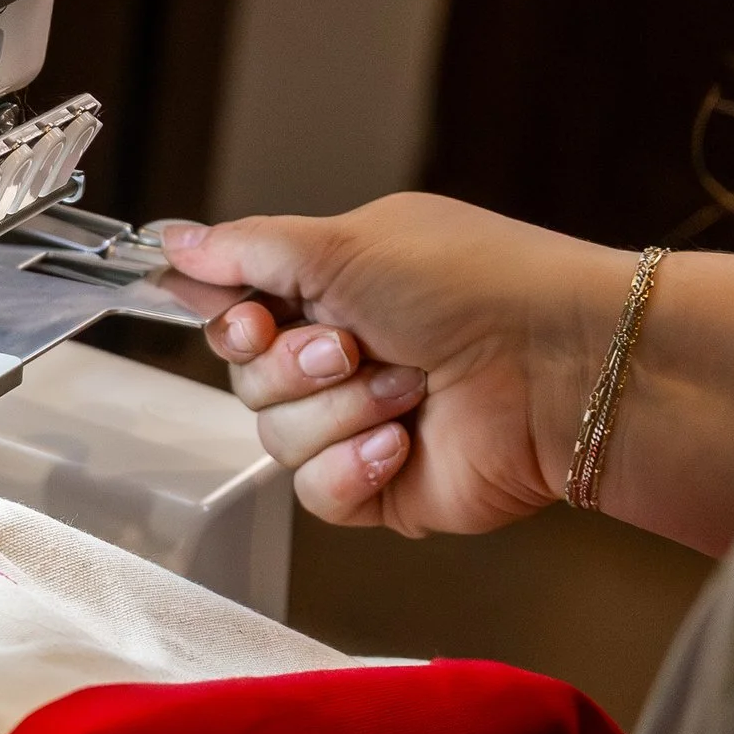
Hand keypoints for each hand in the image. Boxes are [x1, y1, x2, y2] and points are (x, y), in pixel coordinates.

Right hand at [153, 194, 626, 533]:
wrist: (559, 369)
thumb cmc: (478, 286)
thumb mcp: (347, 243)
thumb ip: (248, 249)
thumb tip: (174, 240)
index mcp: (333, 288)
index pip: (237, 313)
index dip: (233, 322)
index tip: (254, 318)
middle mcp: (343, 355)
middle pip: (245, 381)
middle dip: (295, 367)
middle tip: (354, 346)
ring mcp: (360, 423)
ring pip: (275, 438)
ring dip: (338, 412)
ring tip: (406, 389)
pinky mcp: (381, 486)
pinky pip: (315, 493)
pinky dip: (352, 466)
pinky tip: (400, 445)